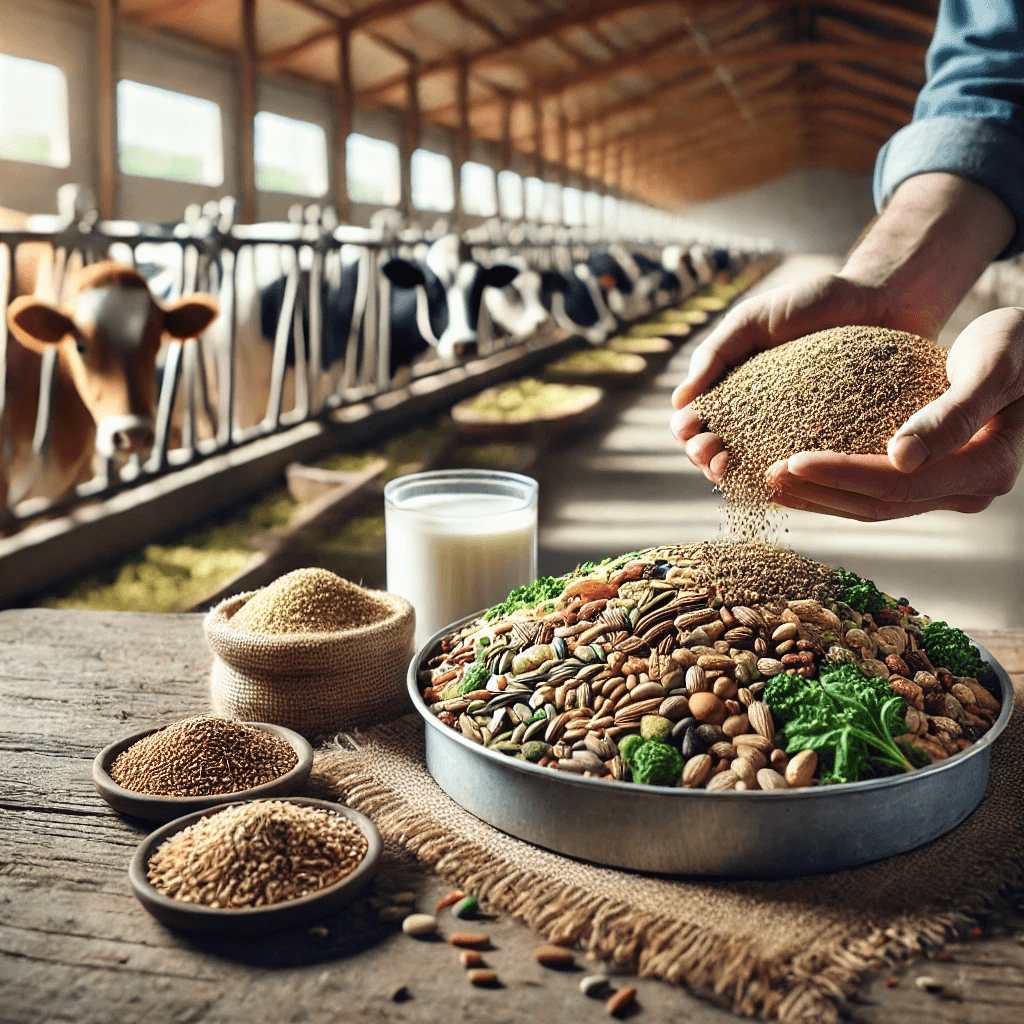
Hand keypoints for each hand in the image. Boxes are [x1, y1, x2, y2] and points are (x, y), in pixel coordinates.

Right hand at [670, 272, 899, 481]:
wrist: (885, 299)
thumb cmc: (816, 302)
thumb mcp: (753, 320)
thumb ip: (715, 354)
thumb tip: (678, 402)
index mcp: (732, 389)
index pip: (697, 422)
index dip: (687, 432)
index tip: (691, 431)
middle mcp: (757, 416)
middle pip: (717, 451)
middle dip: (704, 458)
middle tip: (711, 455)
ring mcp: (791, 433)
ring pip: (752, 467)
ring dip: (734, 474)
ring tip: (732, 469)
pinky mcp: (828, 443)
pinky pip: (800, 468)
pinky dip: (783, 478)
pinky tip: (776, 477)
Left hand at [764, 307, 1023, 519]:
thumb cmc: (1021, 346)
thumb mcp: (991, 366)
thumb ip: (951, 413)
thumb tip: (901, 459)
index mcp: (983, 470)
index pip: (896, 485)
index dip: (839, 476)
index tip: (790, 461)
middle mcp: (965, 490)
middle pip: (878, 504)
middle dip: (818, 492)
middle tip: (766, 475)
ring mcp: (947, 487)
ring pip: (873, 504)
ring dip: (820, 494)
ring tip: (770, 479)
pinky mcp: (931, 475)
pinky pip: (876, 488)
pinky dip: (836, 482)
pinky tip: (800, 471)